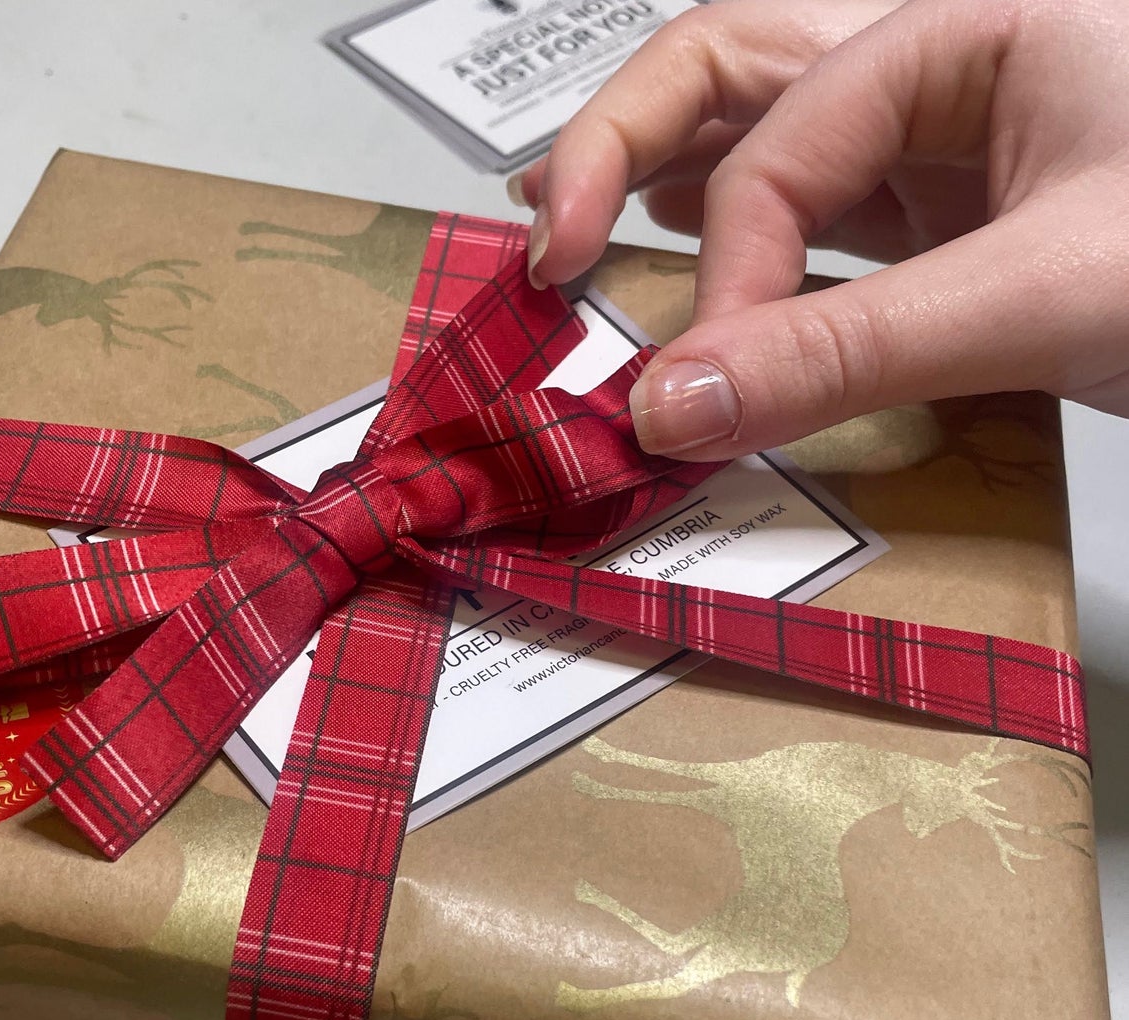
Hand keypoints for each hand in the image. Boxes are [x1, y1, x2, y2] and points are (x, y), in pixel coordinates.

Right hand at [515, 0, 1128, 457]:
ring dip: (662, 169)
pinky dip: (737, 238)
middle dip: (621, 143)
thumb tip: (674, 405)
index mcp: (968, 22)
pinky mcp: (954, 217)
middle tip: (547, 241)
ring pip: (763, 125)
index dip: (726, 268)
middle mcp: (944, 59)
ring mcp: (946, 138)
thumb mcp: (1049, 290)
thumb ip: (852, 350)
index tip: (707, 386)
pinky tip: (688, 254)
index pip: (780, 137)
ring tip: (574, 222)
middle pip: (731, 63)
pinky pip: (816, 212)